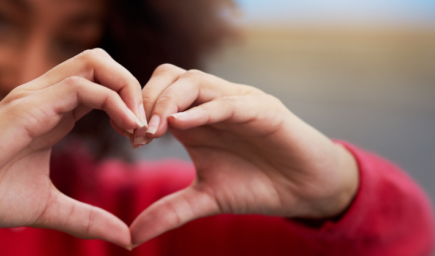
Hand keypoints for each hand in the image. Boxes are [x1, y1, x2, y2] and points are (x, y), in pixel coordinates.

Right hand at [0, 49, 146, 248]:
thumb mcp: (51, 208)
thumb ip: (88, 219)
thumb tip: (124, 238)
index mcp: (51, 113)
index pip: (100, 86)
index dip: (128, 105)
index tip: (142, 140)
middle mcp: (44, 97)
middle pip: (100, 62)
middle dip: (133, 87)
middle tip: (146, 127)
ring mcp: (35, 97)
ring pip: (95, 62)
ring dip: (127, 89)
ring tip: (140, 127)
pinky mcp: (28, 106)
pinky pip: (82, 87)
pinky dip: (114, 102)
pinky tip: (128, 130)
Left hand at [130, 64, 358, 245]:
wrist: (306, 190)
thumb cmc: (256, 186)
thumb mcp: (205, 200)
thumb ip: (169, 212)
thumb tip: (131, 238)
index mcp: (195, 118)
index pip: (156, 94)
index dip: (137, 111)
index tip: (128, 139)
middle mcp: (212, 103)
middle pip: (170, 76)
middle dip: (147, 100)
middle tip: (137, 132)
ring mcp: (237, 102)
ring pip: (195, 81)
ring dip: (168, 101)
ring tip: (154, 130)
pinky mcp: (263, 110)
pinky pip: (229, 102)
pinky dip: (203, 110)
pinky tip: (181, 123)